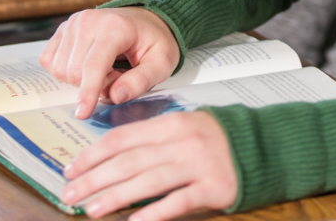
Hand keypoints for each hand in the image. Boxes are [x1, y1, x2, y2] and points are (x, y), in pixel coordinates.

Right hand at [40, 7, 180, 119]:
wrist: (144, 20)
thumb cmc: (153, 41)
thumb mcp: (162, 62)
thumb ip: (141, 81)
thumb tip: (115, 96)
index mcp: (116, 26)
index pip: (94, 65)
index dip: (88, 92)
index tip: (83, 114)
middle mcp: (89, 21)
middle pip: (74, 72)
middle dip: (93, 85)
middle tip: (116, 76)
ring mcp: (73, 23)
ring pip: (61, 70)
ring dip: (80, 79)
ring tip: (105, 68)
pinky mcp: (63, 29)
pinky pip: (50, 61)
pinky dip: (66, 70)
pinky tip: (87, 64)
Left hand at [61, 109, 237, 218]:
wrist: (265, 146)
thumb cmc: (219, 138)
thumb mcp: (187, 127)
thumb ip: (155, 138)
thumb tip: (114, 156)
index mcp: (173, 123)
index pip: (124, 137)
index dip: (95, 153)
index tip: (72, 168)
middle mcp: (183, 140)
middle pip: (130, 160)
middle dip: (95, 178)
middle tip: (70, 193)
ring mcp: (199, 163)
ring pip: (148, 181)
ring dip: (116, 196)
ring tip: (92, 210)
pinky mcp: (213, 186)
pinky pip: (177, 201)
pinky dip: (153, 213)